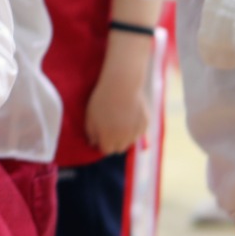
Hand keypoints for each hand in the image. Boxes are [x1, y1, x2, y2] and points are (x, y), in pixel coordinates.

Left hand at [85, 39, 150, 155]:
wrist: (121, 85)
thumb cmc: (102, 100)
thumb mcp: (90, 116)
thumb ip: (91, 133)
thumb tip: (93, 144)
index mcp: (108, 138)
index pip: (106, 150)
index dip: (103, 143)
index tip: (102, 135)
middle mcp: (123, 138)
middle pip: (119, 148)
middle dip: (114, 142)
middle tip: (111, 129)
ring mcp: (135, 132)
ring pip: (130, 142)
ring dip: (125, 136)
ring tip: (120, 121)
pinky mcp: (145, 124)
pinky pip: (139, 132)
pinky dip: (135, 128)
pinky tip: (130, 116)